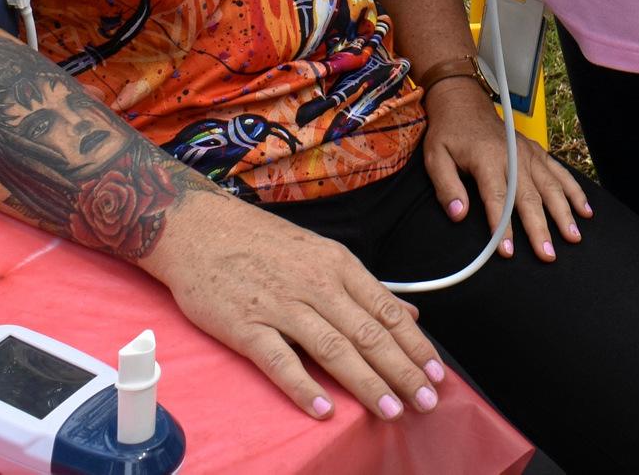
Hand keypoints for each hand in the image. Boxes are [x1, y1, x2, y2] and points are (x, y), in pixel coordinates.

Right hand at [149, 192, 444, 421]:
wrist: (200, 229)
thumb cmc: (262, 242)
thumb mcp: (321, 253)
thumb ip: (365, 288)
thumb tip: (410, 314)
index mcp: (338, 265)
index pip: (387, 311)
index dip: (416, 346)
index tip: (439, 374)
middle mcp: (316, 285)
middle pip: (368, 334)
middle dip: (403, 371)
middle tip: (427, 402)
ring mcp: (281, 305)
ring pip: (334, 349)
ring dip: (367, 383)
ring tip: (391, 410)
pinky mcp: (246, 326)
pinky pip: (281, 361)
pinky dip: (304, 387)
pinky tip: (326, 409)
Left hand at [418, 74, 591, 262]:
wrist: (464, 103)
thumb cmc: (449, 133)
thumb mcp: (435, 157)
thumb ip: (446, 186)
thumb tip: (458, 214)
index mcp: (487, 159)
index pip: (497, 198)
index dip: (502, 227)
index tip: (507, 251)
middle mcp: (513, 157)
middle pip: (530, 197)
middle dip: (540, 229)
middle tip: (548, 255)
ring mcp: (529, 154)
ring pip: (552, 186)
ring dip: (564, 213)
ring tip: (573, 238)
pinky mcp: (537, 152)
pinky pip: (560, 173)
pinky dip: (575, 192)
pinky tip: (585, 211)